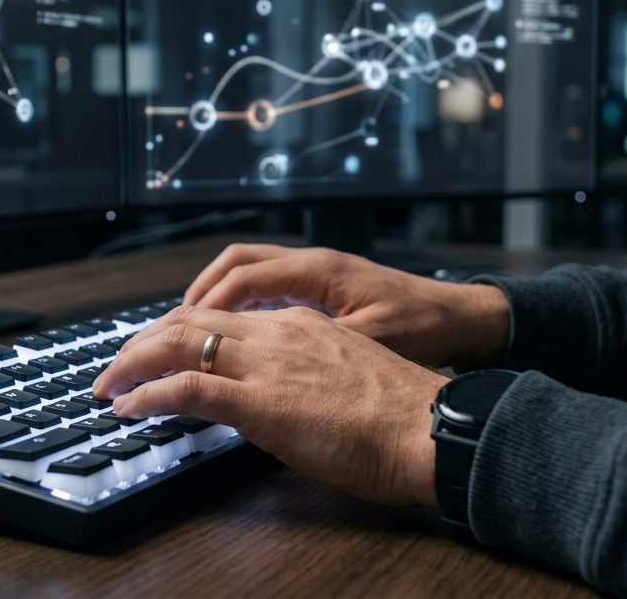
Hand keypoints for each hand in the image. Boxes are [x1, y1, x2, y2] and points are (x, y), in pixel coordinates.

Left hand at [92, 304, 448, 506]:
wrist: (430, 428)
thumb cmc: (401, 416)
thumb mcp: (345, 377)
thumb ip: (304, 375)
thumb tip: (277, 399)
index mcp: (298, 323)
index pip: (220, 315)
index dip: (177, 330)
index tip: (155, 350)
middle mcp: (277, 331)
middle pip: (188, 321)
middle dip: (143, 341)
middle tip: (116, 366)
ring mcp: (267, 363)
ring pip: (178, 343)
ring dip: (133, 363)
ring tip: (108, 384)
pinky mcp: (261, 402)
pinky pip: (187, 388)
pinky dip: (148, 394)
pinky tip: (128, 406)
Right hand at [183, 243, 509, 368]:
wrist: (465, 321)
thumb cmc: (425, 330)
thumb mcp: (368, 342)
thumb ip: (313, 349)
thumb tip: (258, 363)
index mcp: (317, 271)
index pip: (240, 279)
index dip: (200, 308)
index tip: (169, 337)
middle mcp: (312, 263)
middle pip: (233, 267)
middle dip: (194, 300)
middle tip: (161, 336)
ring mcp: (316, 273)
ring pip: (247, 273)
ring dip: (213, 300)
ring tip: (185, 335)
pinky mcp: (322, 290)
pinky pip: (267, 288)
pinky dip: (239, 306)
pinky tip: (230, 337)